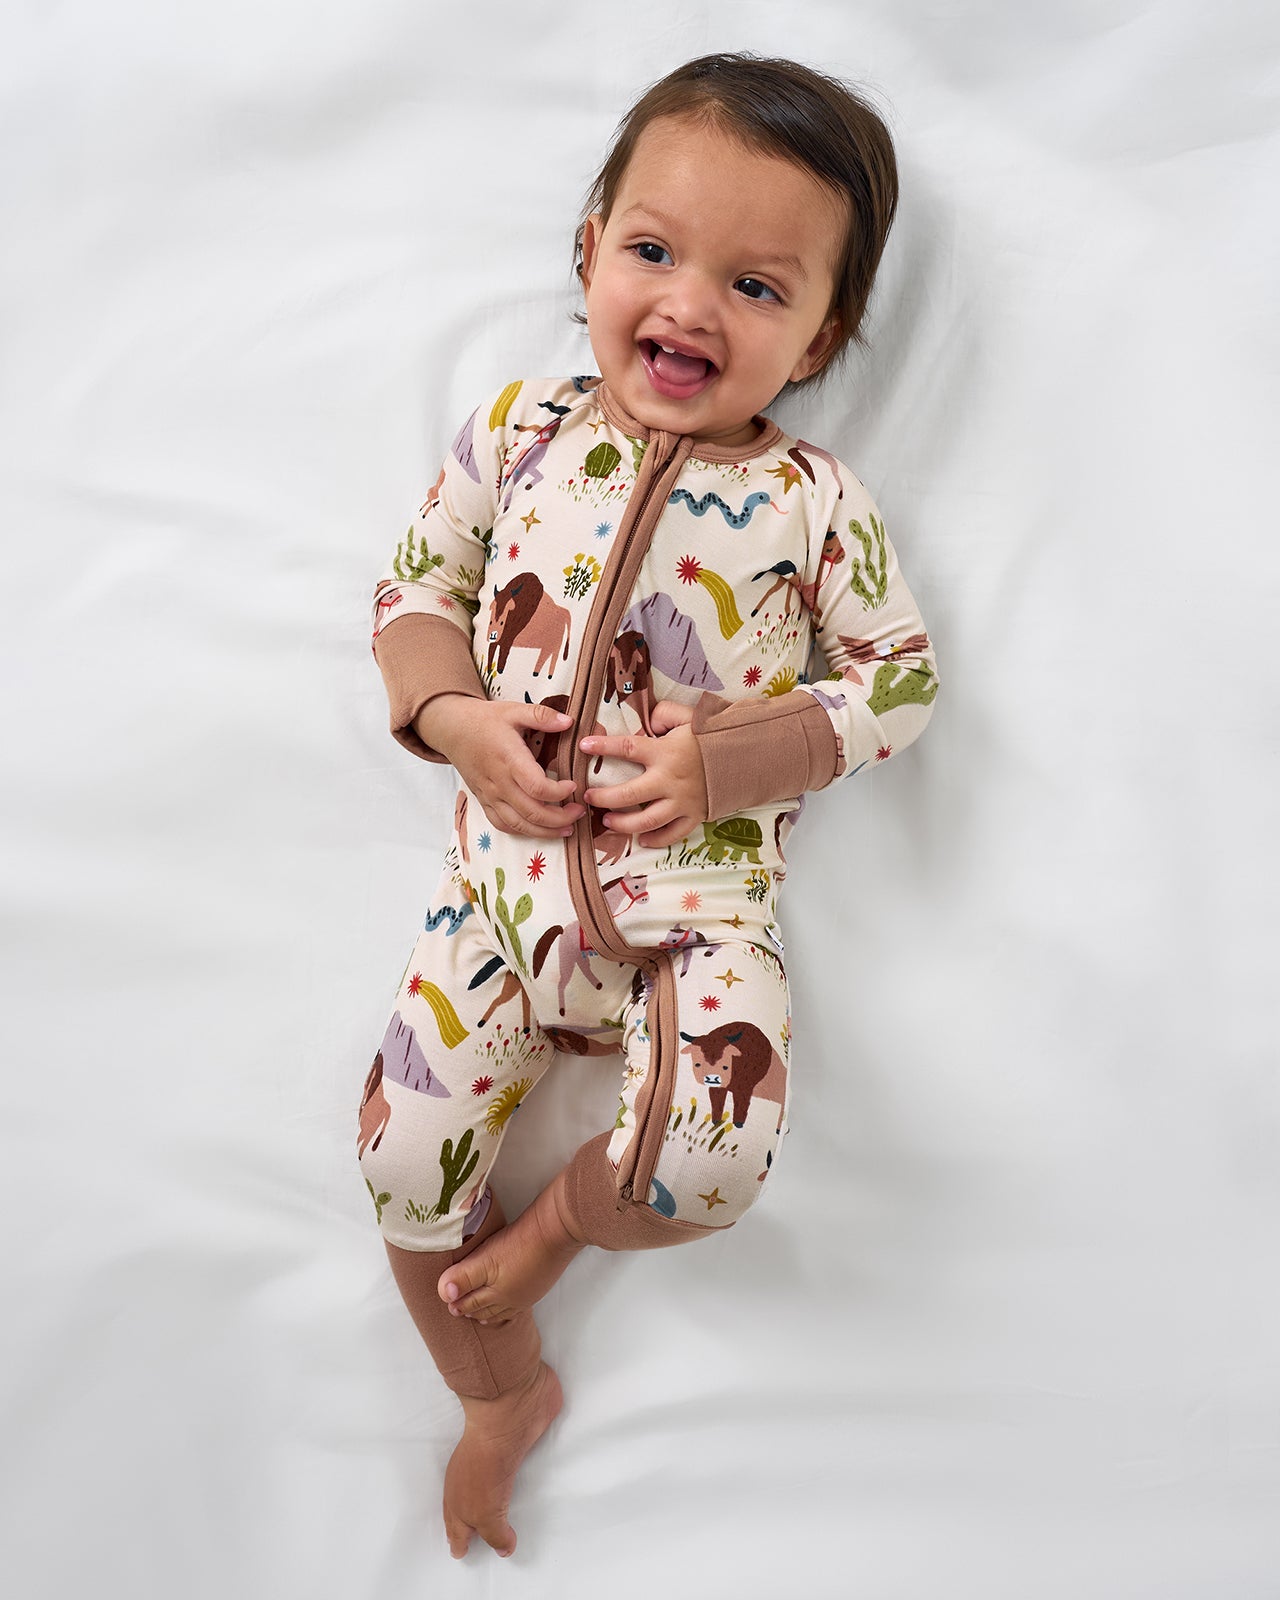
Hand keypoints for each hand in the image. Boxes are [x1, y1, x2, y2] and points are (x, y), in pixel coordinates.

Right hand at [417, 695, 584, 838]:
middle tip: (579, 811)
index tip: (574, 785)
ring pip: (519, 825)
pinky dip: (524, 832)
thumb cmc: (486, 721)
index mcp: (509, 759)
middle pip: (532, 812)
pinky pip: (503, 826)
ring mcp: (490, 796)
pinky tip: (542, 830)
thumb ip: (542, 716)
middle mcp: (499, 782)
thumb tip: (569, 722)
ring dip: (546, 831)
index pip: (537, 787)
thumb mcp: (514, 711)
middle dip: (560, 817)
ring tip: (567, 828)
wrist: (453, 731)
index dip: (559, 792)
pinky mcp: (485, 802)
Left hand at [581, 699, 707, 848]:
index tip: (583, 746)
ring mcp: (682, 802)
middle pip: (628, 795)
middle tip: (588, 797)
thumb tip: (647, 723)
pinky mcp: (695, 816)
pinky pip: (672, 834)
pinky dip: (656, 840)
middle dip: (603, 797)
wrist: (749, 756)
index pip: (626, 748)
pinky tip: (641, 840)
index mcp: (665, 752)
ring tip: (607, 820)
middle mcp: (670, 780)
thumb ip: (663, 714)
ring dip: (622, 824)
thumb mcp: (689, 716)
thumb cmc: (715, 735)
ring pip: (646, 821)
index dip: (602, 746)